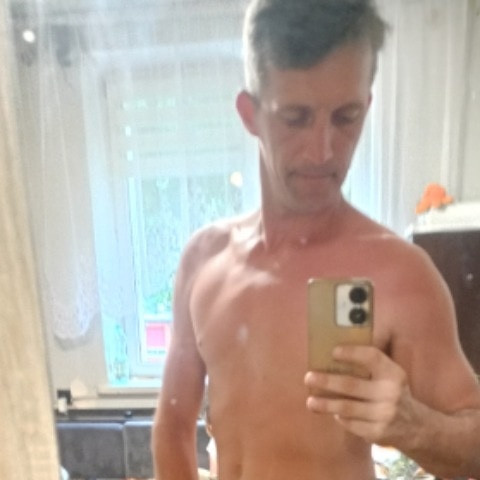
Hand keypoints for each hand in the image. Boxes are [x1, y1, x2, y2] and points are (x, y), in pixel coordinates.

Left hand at [304, 345, 421, 445]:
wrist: (418, 428)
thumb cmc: (393, 393)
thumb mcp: (390, 376)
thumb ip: (370, 366)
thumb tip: (333, 355)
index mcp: (393, 374)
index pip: (372, 357)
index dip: (352, 353)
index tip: (333, 352)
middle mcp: (390, 393)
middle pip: (351, 385)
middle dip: (326, 381)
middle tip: (308, 378)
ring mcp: (384, 415)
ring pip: (346, 408)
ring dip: (325, 404)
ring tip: (310, 401)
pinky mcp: (377, 433)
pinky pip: (350, 423)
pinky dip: (340, 417)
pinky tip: (333, 413)